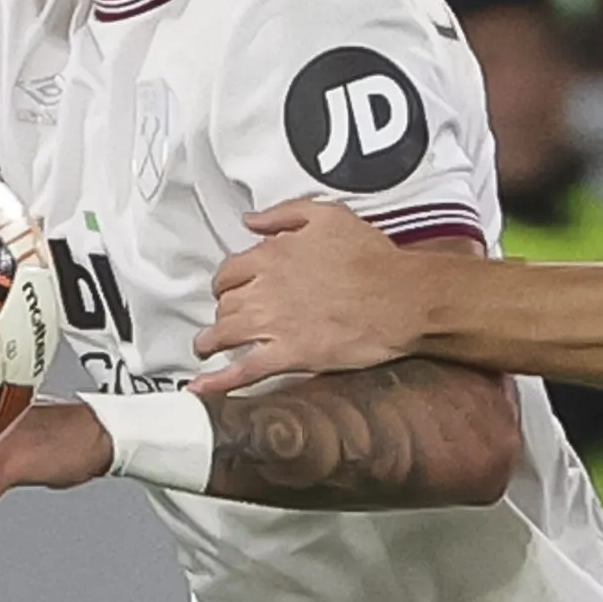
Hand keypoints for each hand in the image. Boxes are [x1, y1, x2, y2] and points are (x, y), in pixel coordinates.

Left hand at [190, 199, 422, 394]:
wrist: (401, 298)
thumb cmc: (373, 258)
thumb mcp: (329, 216)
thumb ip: (284, 214)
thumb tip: (251, 220)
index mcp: (272, 255)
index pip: (230, 270)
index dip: (228, 281)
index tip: (231, 288)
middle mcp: (265, 289)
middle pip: (226, 303)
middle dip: (223, 311)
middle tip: (225, 318)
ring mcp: (274, 325)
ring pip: (224, 333)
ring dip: (210, 341)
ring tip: (206, 347)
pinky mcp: (289, 356)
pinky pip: (243, 371)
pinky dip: (217, 381)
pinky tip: (201, 388)